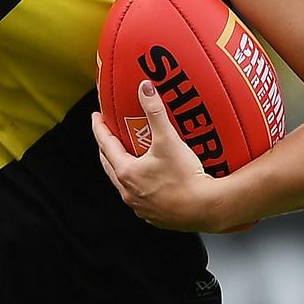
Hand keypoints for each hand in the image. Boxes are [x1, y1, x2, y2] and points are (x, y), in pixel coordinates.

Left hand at [91, 80, 219, 231]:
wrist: (206, 209)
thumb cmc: (186, 177)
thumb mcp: (168, 139)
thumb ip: (155, 111)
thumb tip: (145, 87)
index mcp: (126, 172)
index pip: (105, 144)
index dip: (99, 128)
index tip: (96, 117)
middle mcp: (128, 192)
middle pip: (109, 164)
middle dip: (106, 147)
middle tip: (109, 133)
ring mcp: (140, 206)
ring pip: (122, 182)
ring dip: (121, 166)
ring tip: (128, 153)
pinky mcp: (154, 215)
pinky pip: (139, 196)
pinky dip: (138, 183)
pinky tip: (148, 177)